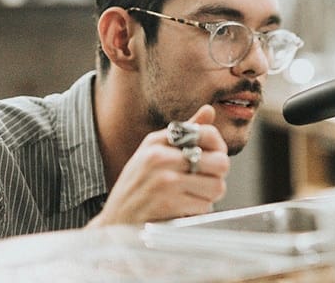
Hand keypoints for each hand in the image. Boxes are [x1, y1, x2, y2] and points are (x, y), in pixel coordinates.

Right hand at [87, 105, 229, 226]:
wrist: (113, 224)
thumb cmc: (137, 187)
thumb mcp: (154, 153)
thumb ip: (185, 132)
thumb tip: (209, 109)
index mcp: (157, 141)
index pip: (208, 134)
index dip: (218, 149)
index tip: (211, 160)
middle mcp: (160, 157)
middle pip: (220, 162)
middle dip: (217, 177)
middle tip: (202, 183)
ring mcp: (164, 181)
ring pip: (216, 187)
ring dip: (208, 197)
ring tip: (189, 197)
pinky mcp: (168, 204)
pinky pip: (205, 206)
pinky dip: (197, 212)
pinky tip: (181, 210)